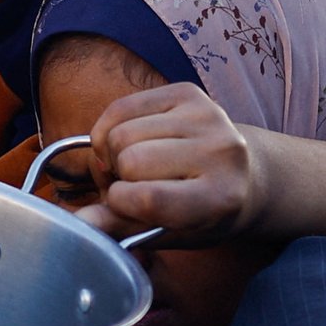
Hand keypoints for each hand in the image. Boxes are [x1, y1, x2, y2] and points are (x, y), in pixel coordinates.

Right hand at [77, 83, 258, 245]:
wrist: (245, 175)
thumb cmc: (202, 212)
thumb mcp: (170, 232)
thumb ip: (124, 227)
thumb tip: (81, 221)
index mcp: (220, 198)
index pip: (149, 198)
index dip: (119, 202)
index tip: (123, 205)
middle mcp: (220, 152)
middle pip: (130, 159)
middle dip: (118, 176)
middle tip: (130, 186)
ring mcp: (207, 116)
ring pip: (120, 131)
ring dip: (113, 153)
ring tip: (131, 166)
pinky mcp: (189, 92)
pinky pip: (121, 107)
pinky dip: (110, 128)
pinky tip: (128, 143)